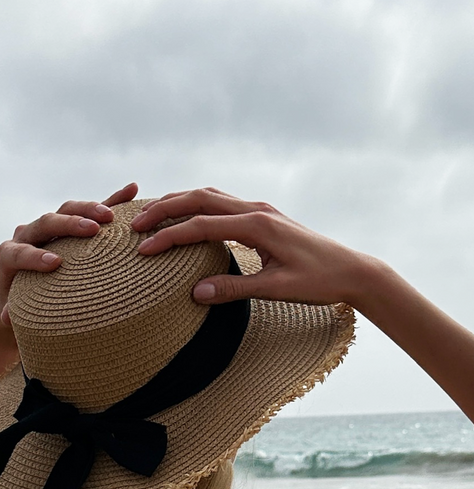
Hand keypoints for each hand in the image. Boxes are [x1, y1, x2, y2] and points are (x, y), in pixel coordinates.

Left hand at [0, 182, 137, 323]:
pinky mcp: (71, 223)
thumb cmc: (22, 303)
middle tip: (91, 230)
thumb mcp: (16, 309)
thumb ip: (13, 311)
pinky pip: (92, 209)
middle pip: (45, 223)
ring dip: (89, 209)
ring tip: (110, 217)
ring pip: (67, 209)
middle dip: (67, 225)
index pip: (19, 252)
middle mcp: (28, 235)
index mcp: (10, 255)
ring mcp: (50, 226)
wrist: (26, 287)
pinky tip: (131, 191)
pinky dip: (112, 199)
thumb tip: (6, 319)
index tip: (55, 264)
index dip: (34, 256)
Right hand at [132, 187, 378, 306]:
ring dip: (179, 201)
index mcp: (257, 225)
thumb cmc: (319, 281)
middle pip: (200, 198)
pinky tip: (188, 217)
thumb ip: (235, 290)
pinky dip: (197, 205)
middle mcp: (256, 209)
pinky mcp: (264, 216)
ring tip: (152, 215)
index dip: (169, 237)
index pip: (201, 226)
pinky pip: (222, 203)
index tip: (143, 249)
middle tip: (136, 224)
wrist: (352, 270)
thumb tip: (196, 293)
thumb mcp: (276, 289)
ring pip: (210, 195)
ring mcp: (260, 209)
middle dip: (165, 209)